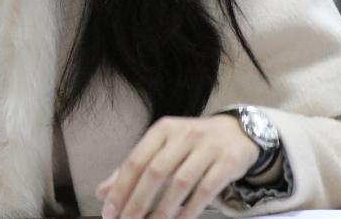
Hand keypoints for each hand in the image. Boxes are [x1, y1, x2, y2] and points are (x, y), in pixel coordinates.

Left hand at [95, 114, 258, 218]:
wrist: (238, 133)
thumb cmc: (192, 144)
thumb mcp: (162, 147)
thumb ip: (134, 168)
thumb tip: (102, 192)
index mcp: (163, 130)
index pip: (136, 160)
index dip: (121, 188)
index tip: (109, 212)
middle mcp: (184, 134)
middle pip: (155, 172)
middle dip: (138, 202)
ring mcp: (208, 147)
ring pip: (180, 183)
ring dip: (163, 210)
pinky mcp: (228, 162)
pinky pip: (206, 190)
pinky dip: (190, 209)